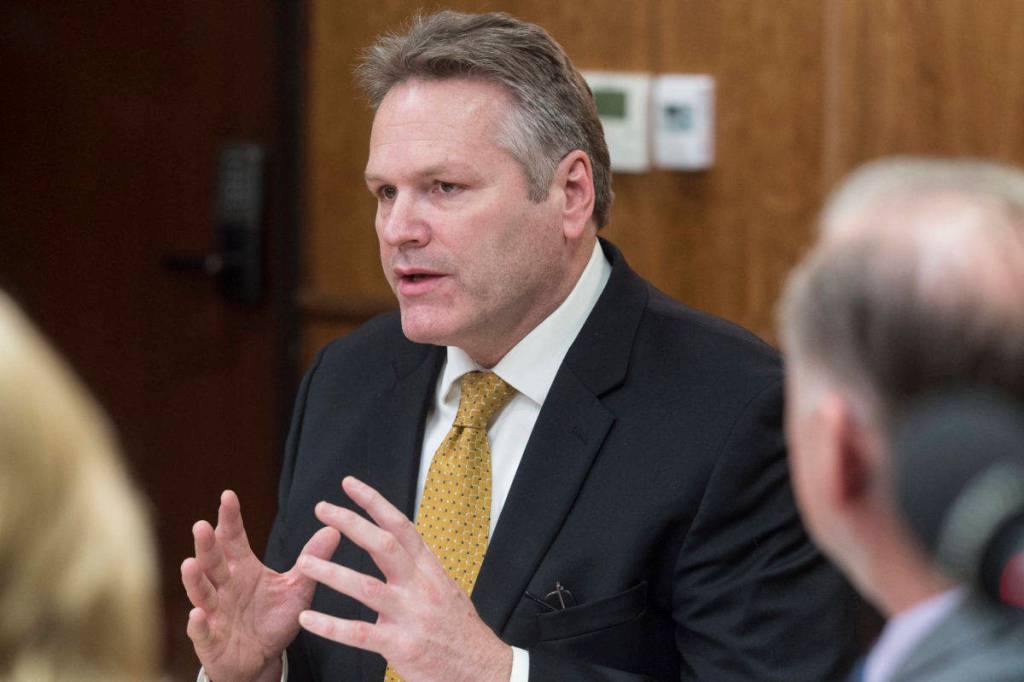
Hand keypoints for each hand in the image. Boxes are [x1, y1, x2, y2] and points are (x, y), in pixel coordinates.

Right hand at [181, 490, 340, 681]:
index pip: (233, 538)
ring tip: (189, 564)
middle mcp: (224, 585)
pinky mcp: (210, 639)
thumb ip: (310, 560)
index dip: (230, 518)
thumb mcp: (296, 588)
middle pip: (212, 561)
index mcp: (242, 568)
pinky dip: (198, 623)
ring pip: (201, 592)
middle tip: (201, 525)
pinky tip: (197, 614)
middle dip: (206, 545)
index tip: (228, 495)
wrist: (260, 659)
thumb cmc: (272, 619)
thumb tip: (334, 529)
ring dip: (194, 579)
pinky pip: (202, 630)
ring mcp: (214, 611)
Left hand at [297, 476, 512, 681]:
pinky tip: (309, 619)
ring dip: (332, 573)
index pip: (400, 526)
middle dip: (351, 523)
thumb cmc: (459, 629)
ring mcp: (411, 615)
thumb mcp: (444, 588)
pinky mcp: (402, 645)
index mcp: (429, 569)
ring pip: (367, 587)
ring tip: (305, 563)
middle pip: (383, 545)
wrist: (482, 667)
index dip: (374, 502)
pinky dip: (331, 626)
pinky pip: (360, 634)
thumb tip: (398, 546)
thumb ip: (419, 569)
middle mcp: (421, 586)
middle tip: (322, 508)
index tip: (349, 485)